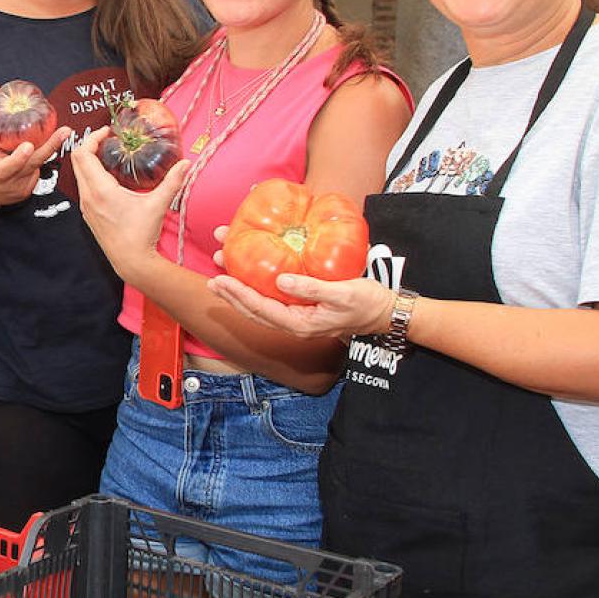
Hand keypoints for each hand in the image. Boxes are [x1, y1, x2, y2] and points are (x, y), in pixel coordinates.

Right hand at [0, 85, 72, 206]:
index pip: (9, 165)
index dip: (19, 157)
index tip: (28, 146)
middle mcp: (9, 182)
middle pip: (33, 163)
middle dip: (51, 146)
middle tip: (65, 131)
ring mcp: (19, 189)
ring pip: (38, 165)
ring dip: (44, 150)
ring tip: (57, 136)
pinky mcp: (27, 192)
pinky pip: (37, 172)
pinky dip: (37, 162)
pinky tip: (31, 157)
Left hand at [67, 128, 189, 283]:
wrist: (131, 262)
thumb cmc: (141, 234)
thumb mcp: (158, 204)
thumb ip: (173, 181)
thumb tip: (186, 163)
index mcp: (100, 190)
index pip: (83, 154)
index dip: (92, 138)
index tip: (107, 132)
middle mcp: (88, 197)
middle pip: (77, 161)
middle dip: (89, 145)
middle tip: (107, 140)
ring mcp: (86, 206)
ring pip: (78, 174)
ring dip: (88, 161)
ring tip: (108, 154)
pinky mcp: (88, 214)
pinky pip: (83, 187)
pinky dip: (90, 175)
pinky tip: (108, 176)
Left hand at [208, 272, 396, 339]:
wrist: (385, 313)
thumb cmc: (367, 303)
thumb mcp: (342, 293)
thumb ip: (311, 288)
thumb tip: (281, 280)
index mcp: (300, 324)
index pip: (261, 309)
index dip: (238, 295)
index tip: (220, 280)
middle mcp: (294, 324)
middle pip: (254, 310)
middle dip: (232, 293)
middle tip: (213, 275)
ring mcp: (297, 318)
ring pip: (261, 306)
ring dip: (241, 291)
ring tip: (223, 273)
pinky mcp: (302, 309)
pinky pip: (272, 301)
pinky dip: (257, 289)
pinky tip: (250, 276)